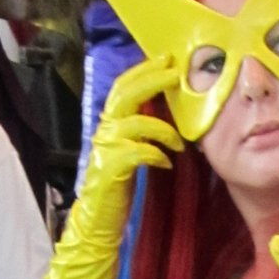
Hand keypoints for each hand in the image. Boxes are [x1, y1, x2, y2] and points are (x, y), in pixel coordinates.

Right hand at [76, 55, 183, 247]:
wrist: (97, 220)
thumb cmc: (118, 185)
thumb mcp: (131, 149)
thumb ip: (142, 129)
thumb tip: (168, 109)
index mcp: (110, 124)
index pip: (123, 86)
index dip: (143, 70)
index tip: (167, 58)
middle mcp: (105, 131)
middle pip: (125, 94)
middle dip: (151, 80)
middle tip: (176, 74)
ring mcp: (106, 149)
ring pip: (133, 122)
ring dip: (162, 128)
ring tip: (180, 142)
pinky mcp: (110, 170)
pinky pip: (136, 153)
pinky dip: (155, 154)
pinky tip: (167, 162)